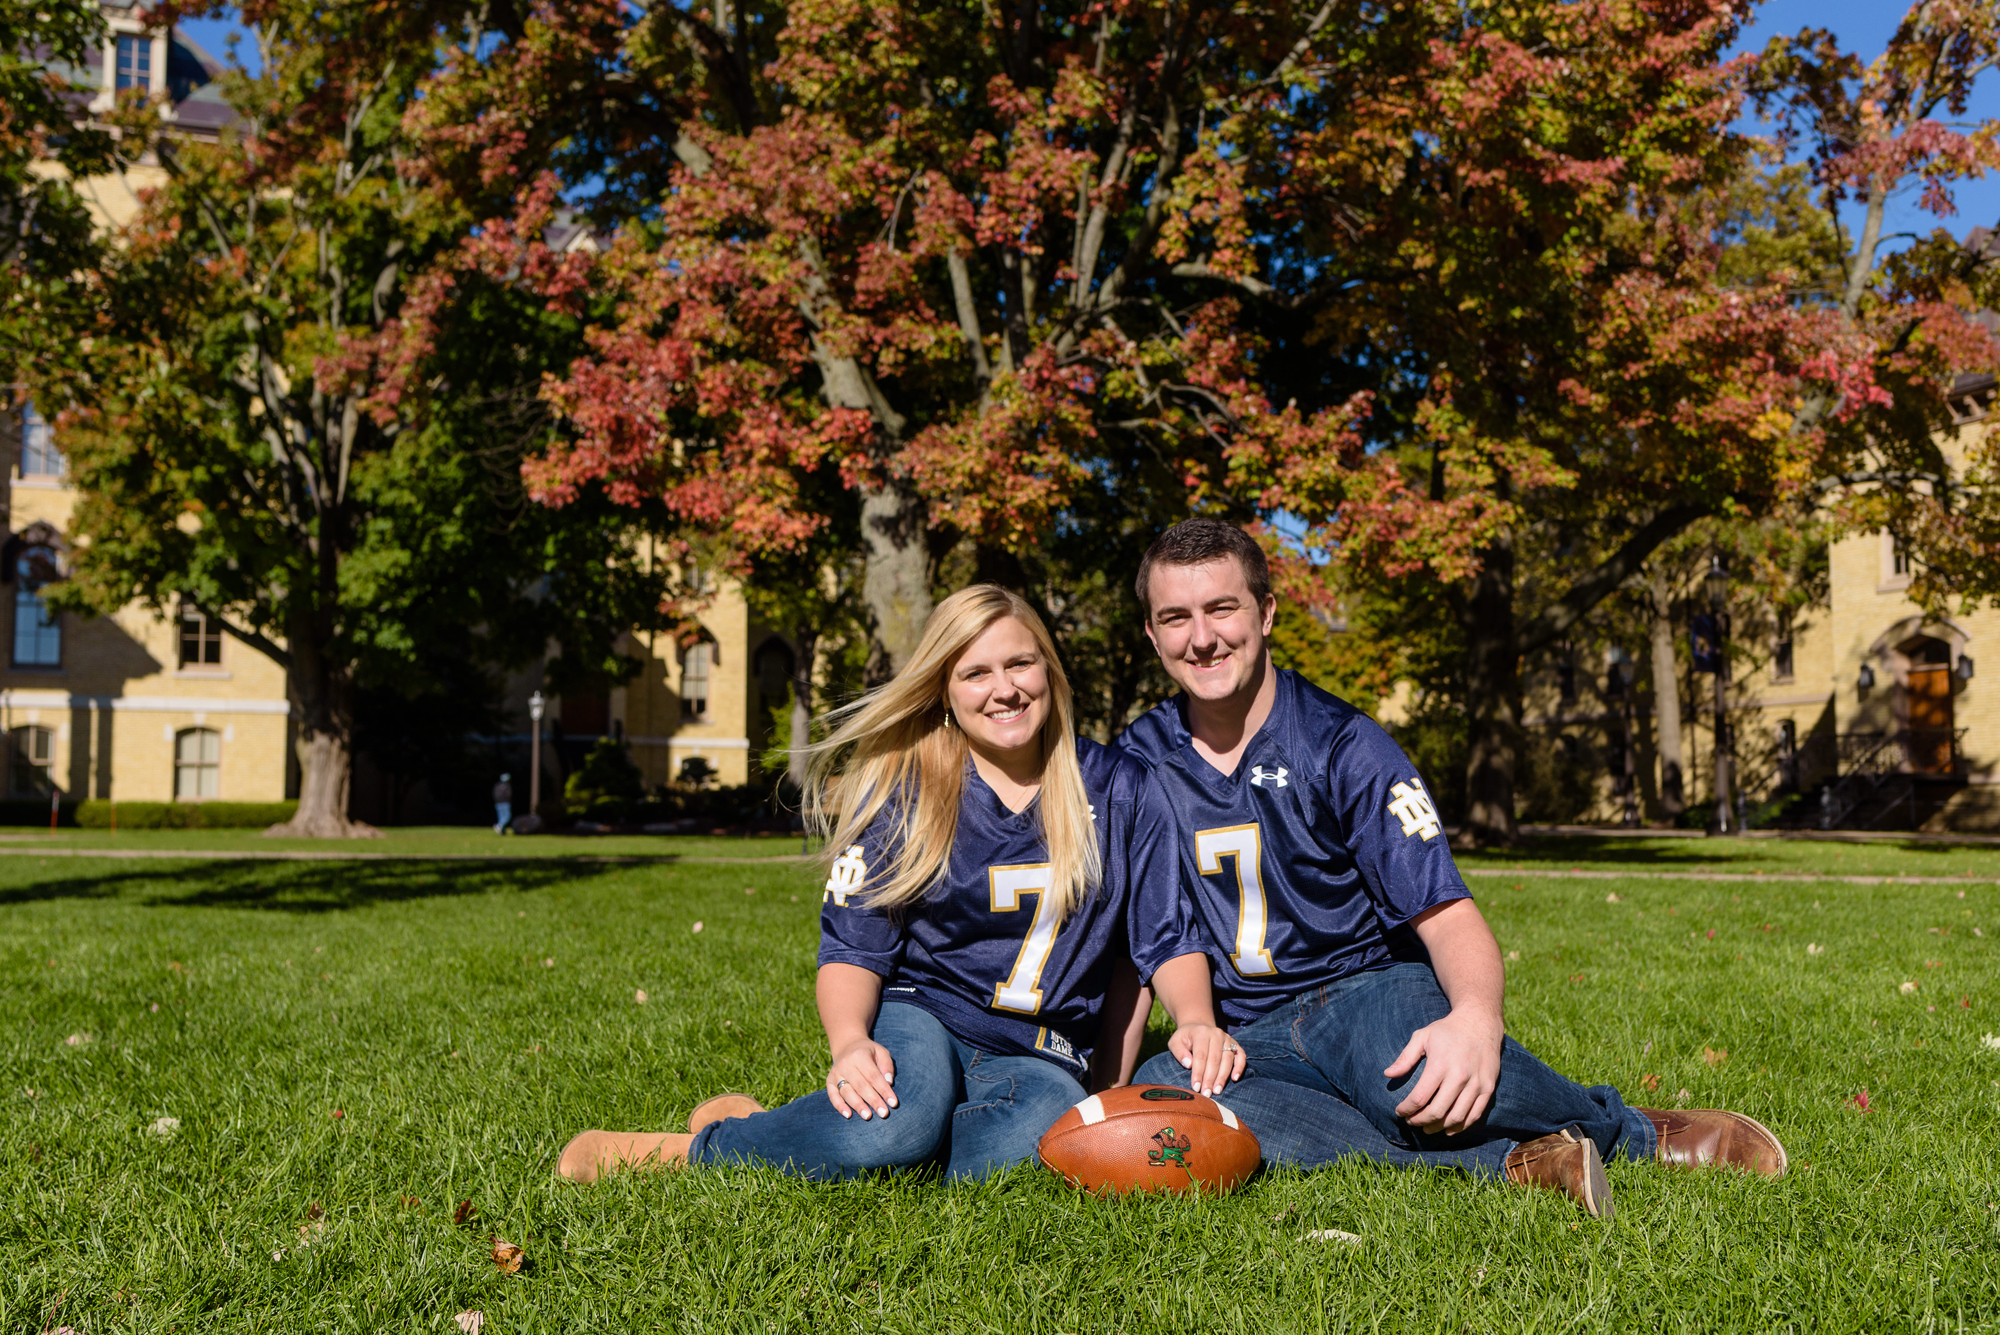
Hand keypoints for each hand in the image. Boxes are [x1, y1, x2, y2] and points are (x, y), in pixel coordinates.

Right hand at [826, 1038, 897, 1119]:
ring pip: (847, 1092)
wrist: (847, 1046)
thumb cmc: (869, 1052)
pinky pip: (833, 1095)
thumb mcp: (881, 1052)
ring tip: (868, 1116)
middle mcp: (845, 1064)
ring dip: (858, 1106)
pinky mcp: (829, 1081)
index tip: (893, 1103)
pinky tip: (848, 1115)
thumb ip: (886, 1065)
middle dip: (873, 1101)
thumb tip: (889, 1082)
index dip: (884, 1090)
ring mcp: (835, 1073)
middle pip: (861, 1086)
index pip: (873, 1076)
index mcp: (859, 1055)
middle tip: (884, 1113)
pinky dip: (839, 1106)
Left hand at [1167, 1023, 1245, 1097]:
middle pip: (1215, 1059)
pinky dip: (1239, 1067)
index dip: (1198, 1072)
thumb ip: (1179, 1052)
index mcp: (1201, 1032)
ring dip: (1222, 1077)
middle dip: (1210, 1078)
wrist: (1198, 1027)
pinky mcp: (1235, 1044)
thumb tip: (1188, 1064)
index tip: (1196, 1087)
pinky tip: (1234, 1079)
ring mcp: (1227, 1038)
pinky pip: (1241, 1056)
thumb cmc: (1185, 1039)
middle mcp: (1216, 1034)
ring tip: (1217, 1091)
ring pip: (1227, 1060)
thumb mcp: (1175, 1042)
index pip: (1200, 1055)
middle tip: (1206, 1094)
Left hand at [1385, 1008, 1503, 1135]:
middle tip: (1412, 1122)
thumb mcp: (1422, 1037)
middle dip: (1420, 1121)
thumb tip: (1388, 1075)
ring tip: (1427, 1128)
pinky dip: (1460, 1126)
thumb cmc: (1447, 1030)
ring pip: (1456, 1117)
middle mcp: (1459, 1076)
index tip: (1400, 1112)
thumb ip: (1405, 1058)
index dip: (1407, 1109)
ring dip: (1439, 1127)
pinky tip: (1449, 1128)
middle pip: (1437, 1111)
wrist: (1479, 1023)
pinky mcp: (1488, 1088)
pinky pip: (1474, 1115)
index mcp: (1440, 1064)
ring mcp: (1476, 1084)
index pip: (1420, 1097)